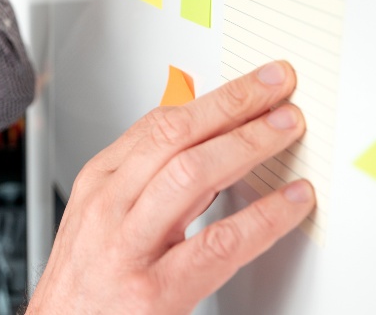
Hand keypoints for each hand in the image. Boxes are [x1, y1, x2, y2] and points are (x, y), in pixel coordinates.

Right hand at [27, 61, 314, 313]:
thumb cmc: (86, 285)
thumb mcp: (104, 218)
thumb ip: (149, 181)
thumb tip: (207, 142)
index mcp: (99, 183)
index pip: (158, 122)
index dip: (215, 97)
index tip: (254, 84)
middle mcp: (109, 208)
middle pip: (175, 136)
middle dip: (233, 105)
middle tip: (278, 90)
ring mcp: (128, 248)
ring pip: (191, 175)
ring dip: (248, 145)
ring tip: (286, 131)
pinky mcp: (153, 292)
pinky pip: (218, 244)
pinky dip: (263, 218)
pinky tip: (289, 203)